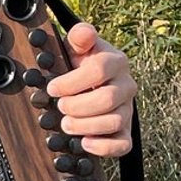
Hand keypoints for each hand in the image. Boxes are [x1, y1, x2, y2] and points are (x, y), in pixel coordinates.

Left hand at [48, 21, 135, 156]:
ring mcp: (128, 109)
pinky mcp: (125, 131)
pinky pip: (123, 144)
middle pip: (108, 99)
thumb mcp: (79, 47)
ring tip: (67, 124)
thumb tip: (83, 33)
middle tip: (60, 107)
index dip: (73, 81)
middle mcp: (126, 85)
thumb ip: (80, 37)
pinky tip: (85, 143)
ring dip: (86, 126)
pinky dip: (104, 147)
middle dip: (78, 106)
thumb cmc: (83, 64)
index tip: (52, 88)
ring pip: (115, 121)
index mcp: (116, 62)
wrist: (94, 83)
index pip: (99, 70)